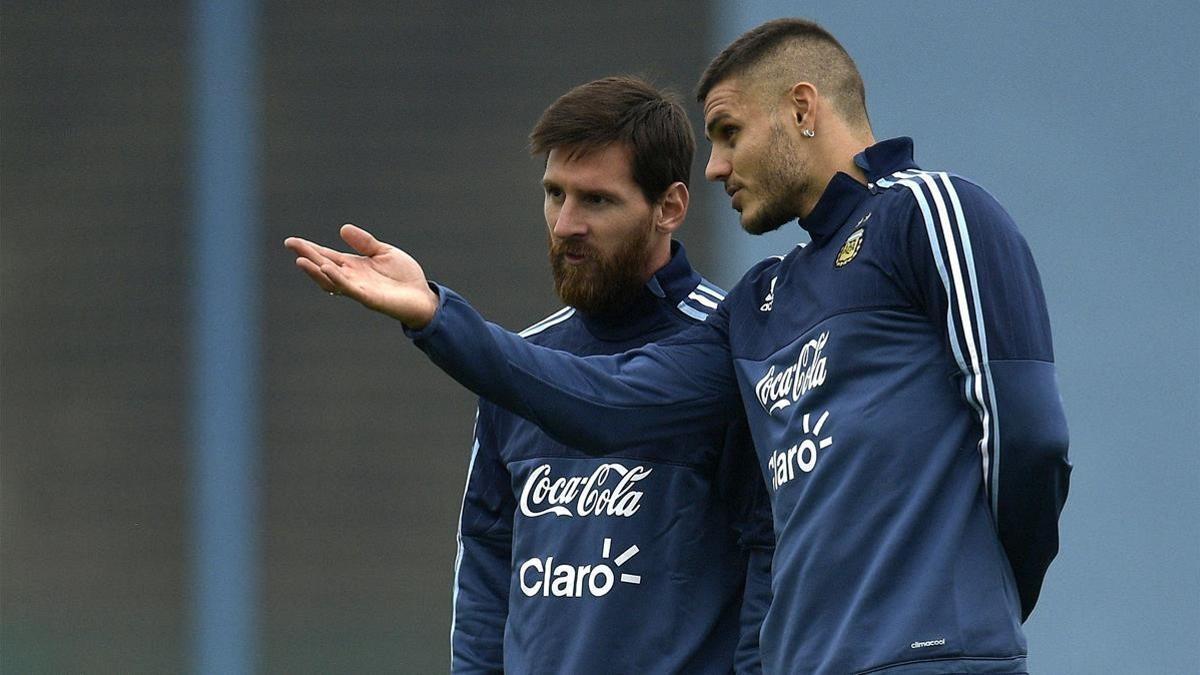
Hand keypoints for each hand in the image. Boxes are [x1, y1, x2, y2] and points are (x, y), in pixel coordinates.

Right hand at [284, 224, 438, 328]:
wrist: (423, 297)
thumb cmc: (403, 276)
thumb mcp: (384, 252)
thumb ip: (365, 242)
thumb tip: (342, 228)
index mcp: (353, 266)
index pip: (327, 256)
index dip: (310, 249)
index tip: (292, 241)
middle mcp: (352, 278)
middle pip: (324, 267)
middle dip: (307, 256)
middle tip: (291, 245)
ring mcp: (359, 289)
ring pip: (331, 281)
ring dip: (316, 271)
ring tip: (301, 260)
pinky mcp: (369, 298)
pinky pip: (350, 289)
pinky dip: (337, 279)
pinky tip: (327, 269)